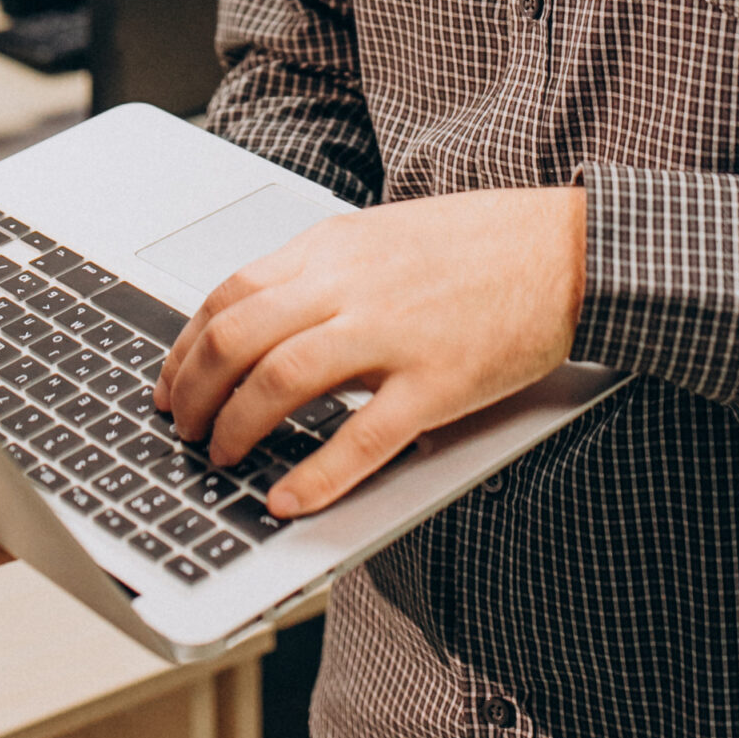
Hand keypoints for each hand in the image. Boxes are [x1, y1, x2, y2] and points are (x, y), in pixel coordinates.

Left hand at [153, 188, 585, 519]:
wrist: (567, 246)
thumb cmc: (479, 244)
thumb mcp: (382, 237)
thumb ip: (325, 274)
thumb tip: (263, 322)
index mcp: (334, 247)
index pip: (229, 293)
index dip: (186, 347)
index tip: (171, 382)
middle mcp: (352, 284)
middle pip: (238, 337)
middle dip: (194, 392)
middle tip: (184, 430)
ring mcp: (394, 334)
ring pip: (281, 381)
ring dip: (237, 428)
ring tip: (224, 458)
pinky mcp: (438, 382)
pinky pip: (362, 437)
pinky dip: (316, 476)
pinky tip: (288, 500)